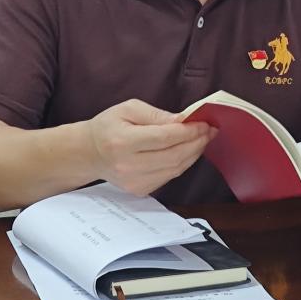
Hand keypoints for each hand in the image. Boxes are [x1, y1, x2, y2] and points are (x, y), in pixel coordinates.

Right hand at [87, 99, 215, 195]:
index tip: (204, 123)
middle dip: (197, 142)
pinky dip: (183, 163)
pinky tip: (187, 151)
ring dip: (194, 153)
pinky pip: (169, 176)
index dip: (189, 131)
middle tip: (210, 130)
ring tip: (202, 139)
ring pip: (175, 169)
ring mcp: (135, 182)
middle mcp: (128, 165)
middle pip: (173, 156)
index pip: (164, 138)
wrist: (90, 153)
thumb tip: (183, 121)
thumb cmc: (109, 126)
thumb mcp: (128, 109)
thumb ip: (156, 115)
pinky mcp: (141, 190)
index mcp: (122, 142)